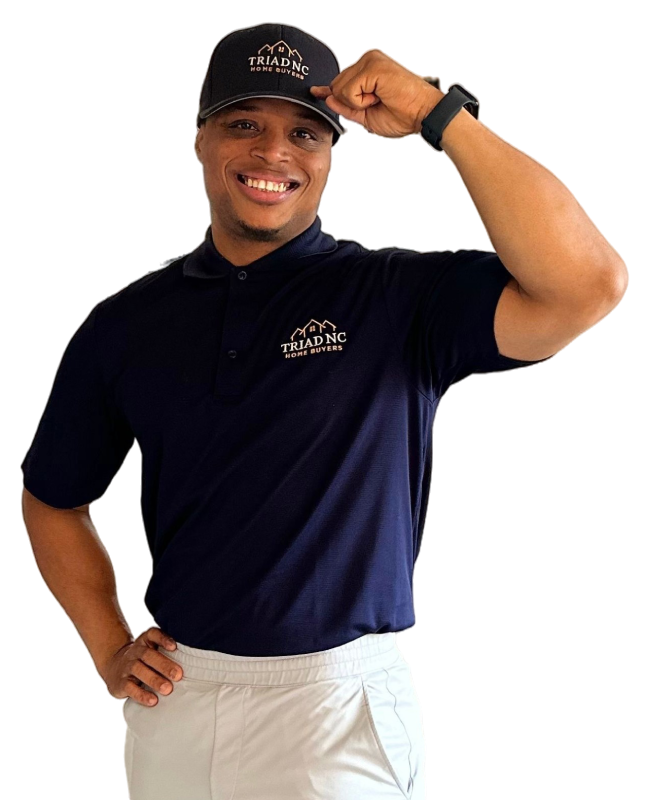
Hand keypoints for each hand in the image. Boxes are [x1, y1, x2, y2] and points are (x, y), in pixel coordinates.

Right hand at [100, 625, 182, 706]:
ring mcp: (126, 666)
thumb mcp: (151, 651)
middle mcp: (135, 651)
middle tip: (178, 675)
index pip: (153, 634)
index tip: (175, 647)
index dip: (163, 639)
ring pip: (138, 670)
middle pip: (148, 654)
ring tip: (168, 689)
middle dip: (164, 665)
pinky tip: (153, 700)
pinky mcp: (120, 683)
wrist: (114, 667)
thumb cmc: (143, 660)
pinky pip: (130, 687)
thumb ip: (168, 652)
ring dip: (154, 679)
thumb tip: (195, 661)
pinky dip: (142, 694)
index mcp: (145, 641)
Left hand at [310, 48, 442, 139]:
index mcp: (368, 68)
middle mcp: (368, 59)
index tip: (318, 93)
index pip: (340, 82)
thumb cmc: (402, 115)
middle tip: (376, 103)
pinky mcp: (372, 66)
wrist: (422, 115)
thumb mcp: (365, 115)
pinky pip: (348, 90)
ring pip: (340, 88)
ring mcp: (370, 60)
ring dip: (357, 102)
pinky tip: (378, 97)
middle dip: (350, 102)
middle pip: (336, 85)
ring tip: (379, 100)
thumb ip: (345, 106)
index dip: (332, 94)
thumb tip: (326, 97)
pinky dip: (360, 101)